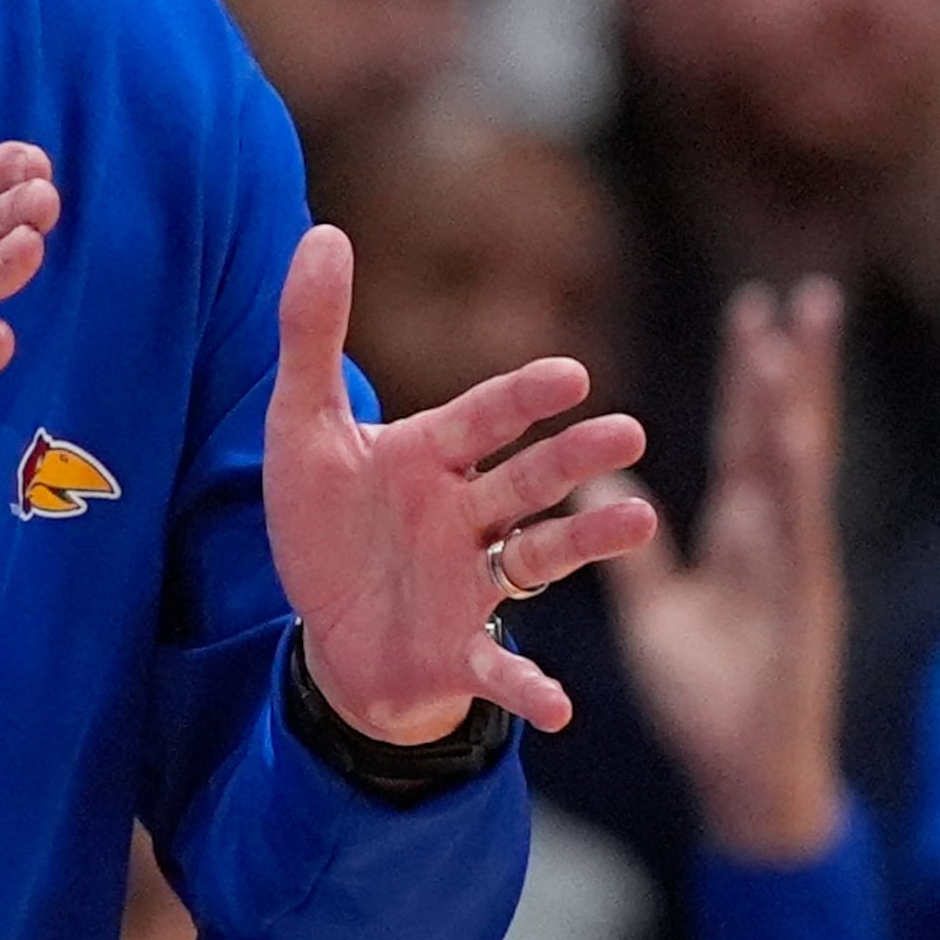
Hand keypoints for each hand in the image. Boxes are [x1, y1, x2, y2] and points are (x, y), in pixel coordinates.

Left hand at [268, 226, 652, 742]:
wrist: (328, 632)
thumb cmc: (327, 524)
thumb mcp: (300, 430)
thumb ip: (312, 336)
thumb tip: (322, 231)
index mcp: (433, 456)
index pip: (484, 418)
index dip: (522, 399)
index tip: (568, 377)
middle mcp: (468, 514)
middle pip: (528, 480)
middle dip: (573, 460)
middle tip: (629, 433)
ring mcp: (474, 584)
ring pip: (540, 556)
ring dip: (587, 543)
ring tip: (639, 523)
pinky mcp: (463, 652)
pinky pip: (500, 670)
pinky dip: (528, 688)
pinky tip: (560, 709)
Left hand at [601, 279, 847, 862]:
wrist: (742, 777)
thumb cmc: (707, 697)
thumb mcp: (656, 612)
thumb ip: (631, 551)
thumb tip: (591, 486)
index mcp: (745, 536)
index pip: (747, 438)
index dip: (750, 379)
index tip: (754, 312)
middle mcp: (778, 538)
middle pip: (784, 433)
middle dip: (793, 366)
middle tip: (806, 291)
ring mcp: (796, 565)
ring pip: (798, 466)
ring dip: (796, 400)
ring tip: (796, 331)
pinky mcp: (800, 602)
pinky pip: (796, 528)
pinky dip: (793, 475)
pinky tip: (789, 427)